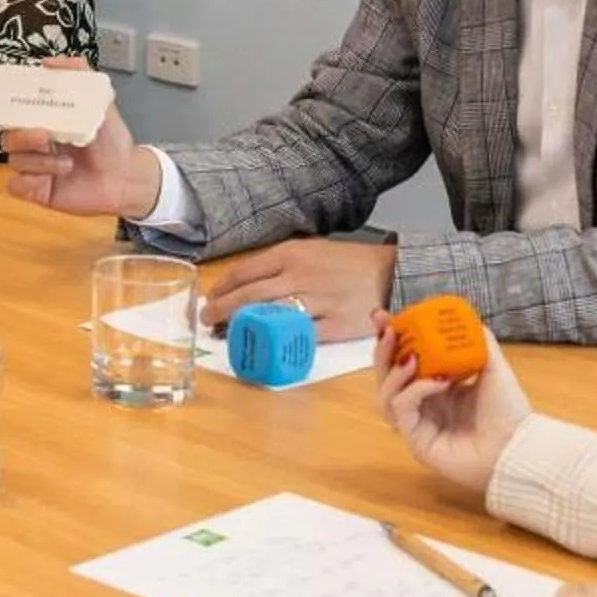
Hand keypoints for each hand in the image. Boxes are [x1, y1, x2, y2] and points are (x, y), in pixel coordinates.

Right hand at [0, 57, 156, 216]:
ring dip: (39, 160)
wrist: (127, 176)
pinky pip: (15, 185)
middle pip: (6, 135)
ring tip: (68, 163)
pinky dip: (29, 181)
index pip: (7, 107)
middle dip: (21, 135)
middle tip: (45, 136)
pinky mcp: (35, 190)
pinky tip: (51, 179)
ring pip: (13, 160)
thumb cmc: (111, 139)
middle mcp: (32, 141)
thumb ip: (78, 73)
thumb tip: (47, 62)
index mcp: (42, 118)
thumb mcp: (99, 100)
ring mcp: (33, 166)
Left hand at [202, 238, 395, 336]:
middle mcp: (299, 276)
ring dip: (242, 327)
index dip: (222, 287)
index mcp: (291, 255)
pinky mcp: (333, 325)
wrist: (389, 274)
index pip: (245, 271)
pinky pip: (299, 336)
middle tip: (206, 320)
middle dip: (221, 309)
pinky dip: (278, 342)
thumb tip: (244, 283)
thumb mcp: (309, 251)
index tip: (210, 298)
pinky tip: (264, 346)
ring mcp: (316, 302)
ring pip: (268, 316)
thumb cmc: (345, 263)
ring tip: (226, 334)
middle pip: (249, 296)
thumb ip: (279, 265)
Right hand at [374, 319, 533, 501]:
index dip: (391, 339)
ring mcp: (417, 424)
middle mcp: (422, 405)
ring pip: (385, 395)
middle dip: (382, 351)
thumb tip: (466, 319)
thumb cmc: (509, 412)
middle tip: (387, 329)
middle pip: (386, 376)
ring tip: (411, 357)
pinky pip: (402, 410)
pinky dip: (415, 391)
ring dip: (393, 372)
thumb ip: (479, 343)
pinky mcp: (415, 440)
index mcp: (437, 387)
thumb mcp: (494, 367)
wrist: (518, 447)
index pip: (404, 360)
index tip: (385, 317)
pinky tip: (436, 382)